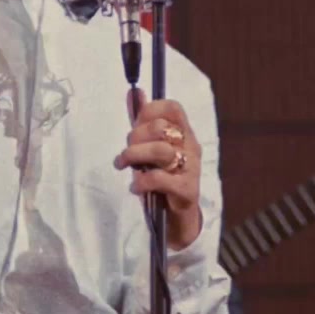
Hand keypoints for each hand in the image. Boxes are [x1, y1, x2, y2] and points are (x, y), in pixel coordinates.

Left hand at [113, 89, 202, 249]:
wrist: (176, 220)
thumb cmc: (162, 180)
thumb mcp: (149, 149)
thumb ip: (141, 122)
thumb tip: (133, 94)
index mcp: (184, 133)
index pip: (173, 108)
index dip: (149, 111)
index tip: (134, 125)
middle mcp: (191, 147)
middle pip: (161, 128)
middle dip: (135, 138)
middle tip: (125, 153)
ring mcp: (192, 169)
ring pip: (161, 151)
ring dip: (135, 156)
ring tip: (123, 166)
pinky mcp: (187, 191)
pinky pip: (162, 179)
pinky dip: (142, 182)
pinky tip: (135, 187)